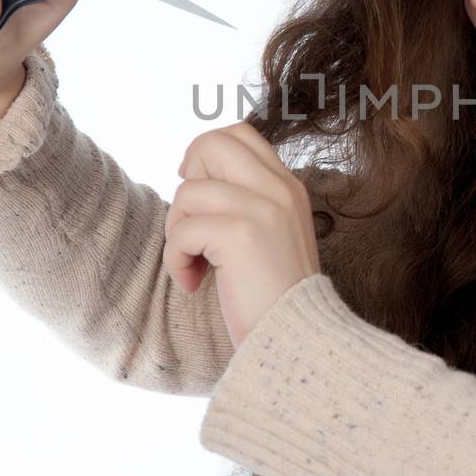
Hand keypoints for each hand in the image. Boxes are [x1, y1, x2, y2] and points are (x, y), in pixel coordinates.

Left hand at [162, 123, 322, 349]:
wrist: (299, 342)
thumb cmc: (274, 298)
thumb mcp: (271, 235)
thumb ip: (247, 202)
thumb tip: (193, 176)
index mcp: (288, 186)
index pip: (238, 133)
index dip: (204, 155)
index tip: (199, 193)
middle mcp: (279, 189)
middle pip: (210, 143)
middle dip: (187, 182)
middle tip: (195, 224)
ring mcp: (263, 208)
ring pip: (187, 191)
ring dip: (177, 233)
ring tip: (196, 265)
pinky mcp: (241, 234)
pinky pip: (182, 230)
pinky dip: (176, 260)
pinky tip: (194, 283)